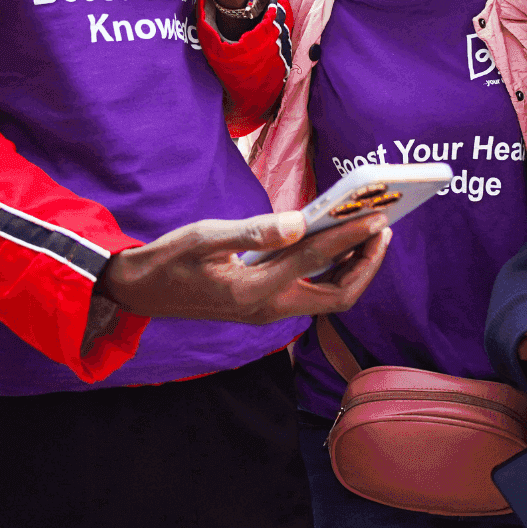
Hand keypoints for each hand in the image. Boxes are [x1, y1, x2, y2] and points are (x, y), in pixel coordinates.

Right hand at [100, 211, 391, 324]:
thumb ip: (254, 231)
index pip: (315, 260)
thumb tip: (300, 221)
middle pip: (338, 296)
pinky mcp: (265, 306)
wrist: (143, 291)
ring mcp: (268, 311)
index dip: (349, 236)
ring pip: (328, 297)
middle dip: (366, 263)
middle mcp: (268, 308)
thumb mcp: (205, 237)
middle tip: (383, 227)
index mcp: (254, 290)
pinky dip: (332, 270)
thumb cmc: (170, 259)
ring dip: (353, 268)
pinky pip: (312, 292)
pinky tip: (336, 244)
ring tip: (370, 233)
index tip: (375, 215)